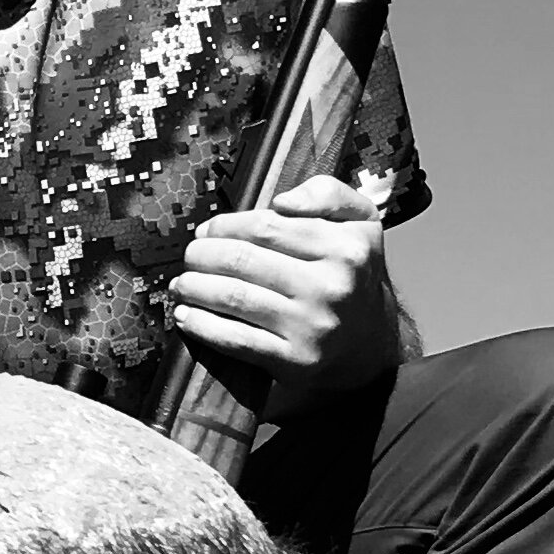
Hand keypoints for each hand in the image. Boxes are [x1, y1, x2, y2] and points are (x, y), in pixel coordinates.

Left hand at [171, 173, 398, 404]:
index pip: (266, 226)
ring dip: (195, 288)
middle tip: (190, 257)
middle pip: (243, 260)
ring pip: (234, 297)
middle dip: (203, 255)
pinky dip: (203, 326)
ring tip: (181, 284)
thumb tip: (281, 202)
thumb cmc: (354, 277)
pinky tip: (186, 316)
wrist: (372, 346)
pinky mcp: (295, 360)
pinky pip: (236, 339)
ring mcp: (312, 325)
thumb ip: (327, 194)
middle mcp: (331, 285)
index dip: (225, 226)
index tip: (207, 231)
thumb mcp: (360, 223)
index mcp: (345, 246)